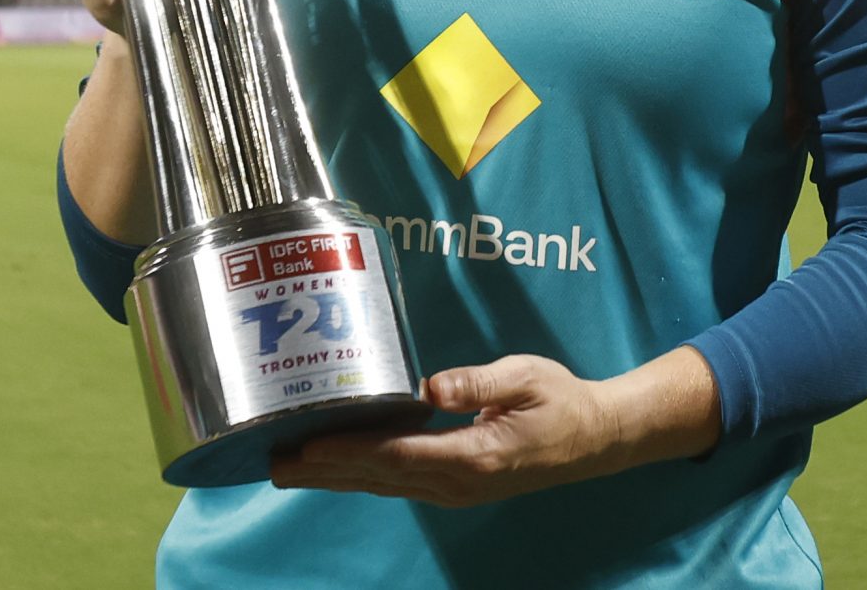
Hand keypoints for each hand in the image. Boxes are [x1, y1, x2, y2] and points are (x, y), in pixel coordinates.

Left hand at [269, 349, 719, 508]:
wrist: (594, 441)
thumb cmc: (562, 402)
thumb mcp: (527, 377)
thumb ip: (478, 382)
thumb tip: (430, 387)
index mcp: (474, 457)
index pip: (399, 454)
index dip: (351, 450)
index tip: (311, 444)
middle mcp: (457, 481)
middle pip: (378, 476)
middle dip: (323, 470)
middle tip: (273, 463)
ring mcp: (454, 489)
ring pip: (381, 484)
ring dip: (333, 476)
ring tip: (287, 469)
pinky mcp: (452, 483)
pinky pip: (397, 481)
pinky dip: (360, 474)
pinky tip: (333, 466)